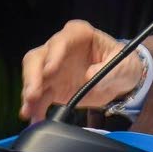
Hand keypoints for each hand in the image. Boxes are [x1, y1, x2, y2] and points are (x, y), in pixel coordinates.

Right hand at [20, 19, 142, 121]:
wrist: (120, 81)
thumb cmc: (122, 64)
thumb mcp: (123, 65)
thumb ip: (107, 70)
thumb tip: (89, 76)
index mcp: (79, 34)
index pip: (61, 40)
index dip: (53, 54)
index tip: (50, 70)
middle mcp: (60, 48)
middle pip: (37, 58)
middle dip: (32, 76)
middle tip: (33, 94)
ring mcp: (52, 68)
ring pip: (32, 77)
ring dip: (29, 95)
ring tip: (30, 111)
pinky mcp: (51, 87)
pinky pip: (38, 97)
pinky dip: (35, 108)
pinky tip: (35, 117)